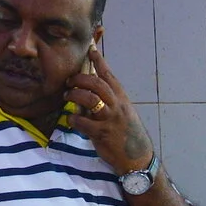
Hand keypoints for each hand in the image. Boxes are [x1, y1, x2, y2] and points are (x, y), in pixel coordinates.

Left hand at [65, 48, 153, 174]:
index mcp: (122, 98)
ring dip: (75, 95)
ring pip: (90, 99)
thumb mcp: (123, 112)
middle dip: (80, 79)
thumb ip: (109, 101)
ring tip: (67, 96)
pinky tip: (71, 119)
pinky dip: (73, 119)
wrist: (137, 157)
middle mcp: (117, 105)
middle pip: (97, 84)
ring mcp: (110, 119)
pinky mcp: (102, 134)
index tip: (90, 49)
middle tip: (69, 81)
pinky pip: (83, 122)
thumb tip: (90, 93)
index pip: (109, 75)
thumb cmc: (127, 133)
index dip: (99, 61)